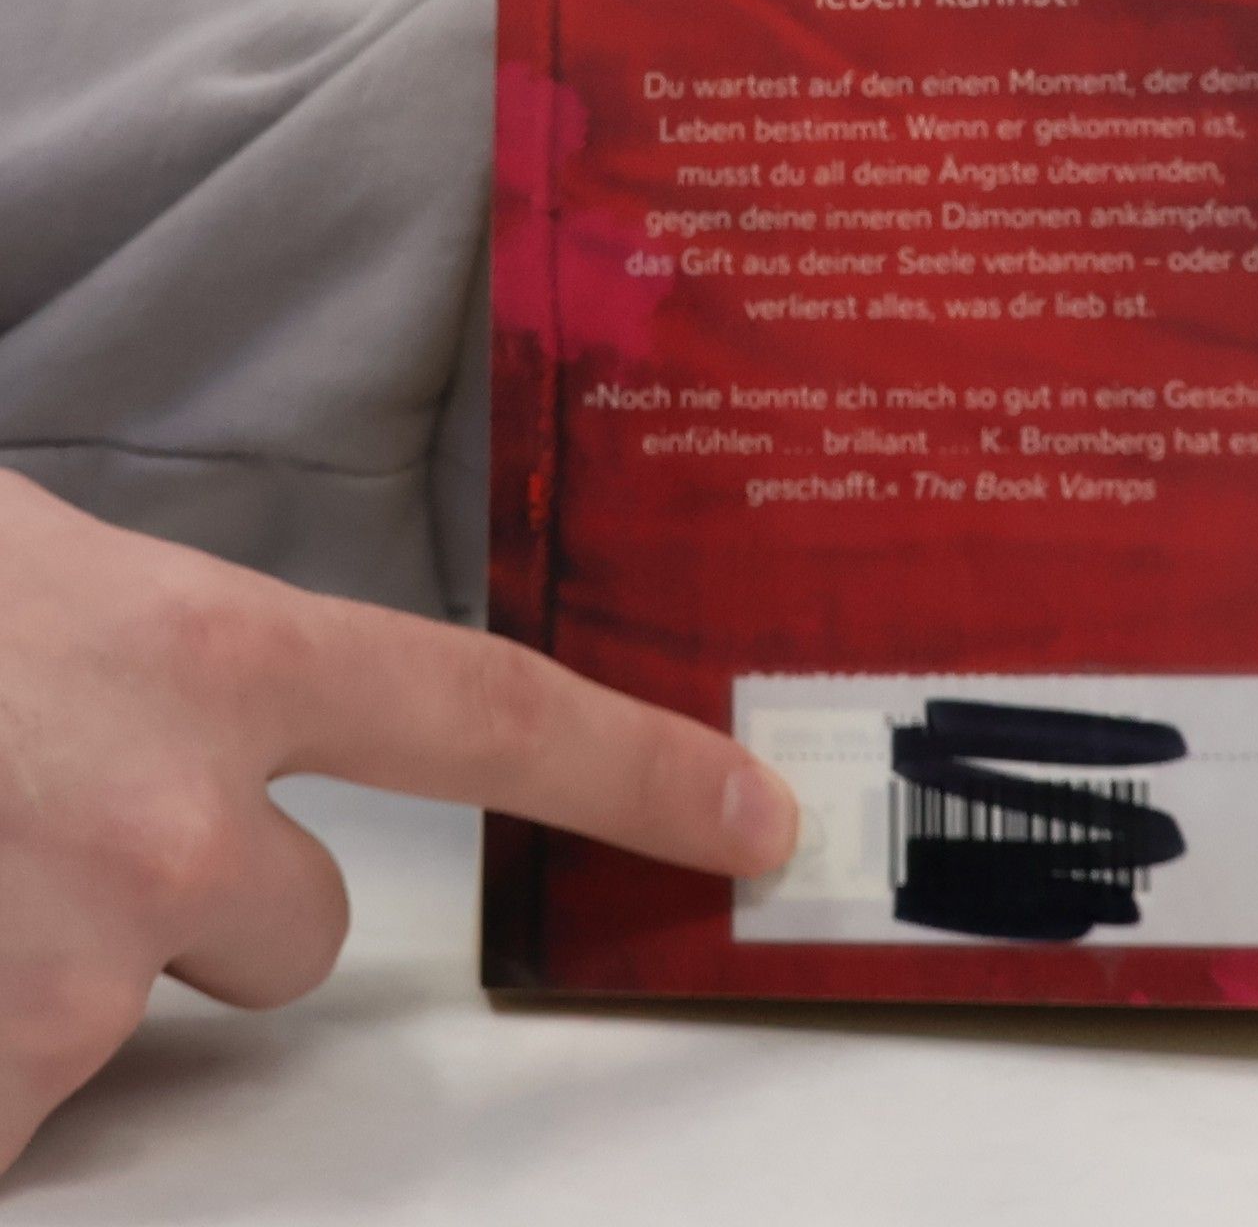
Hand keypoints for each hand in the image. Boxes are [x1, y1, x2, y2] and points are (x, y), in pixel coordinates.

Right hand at [0, 470, 795, 1173]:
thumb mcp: (41, 579)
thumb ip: (170, 664)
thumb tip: (227, 748)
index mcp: (207, 653)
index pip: (487, 714)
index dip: (638, 770)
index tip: (757, 821)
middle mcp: (162, 822)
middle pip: (295, 931)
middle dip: (193, 901)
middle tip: (35, 820)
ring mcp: (53, 967)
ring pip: (133, 1021)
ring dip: (48, 976)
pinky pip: (13, 1104)